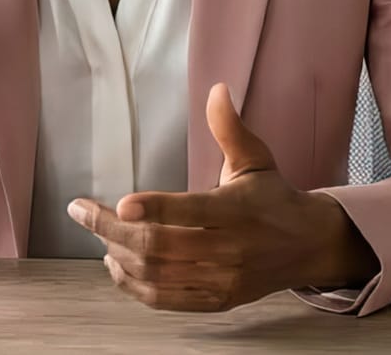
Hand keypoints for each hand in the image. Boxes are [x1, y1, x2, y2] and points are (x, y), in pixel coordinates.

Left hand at [68, 83, 378, 311]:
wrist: (309, 246)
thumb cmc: (274, 197)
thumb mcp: (255, 158)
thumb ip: (229, 128)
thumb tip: (217, 89)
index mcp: (236, 210)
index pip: (188, 211)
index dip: (152, 208)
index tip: (118, 202)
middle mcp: (228, 248)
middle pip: (160, 246)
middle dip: (111, 229)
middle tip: (81, 212)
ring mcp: (221, 279)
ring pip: (157, 274)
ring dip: (118, 255)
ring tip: (97, 234)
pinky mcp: (216, 300)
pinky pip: (166, 300)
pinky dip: (134, 285)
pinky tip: (116, 265)